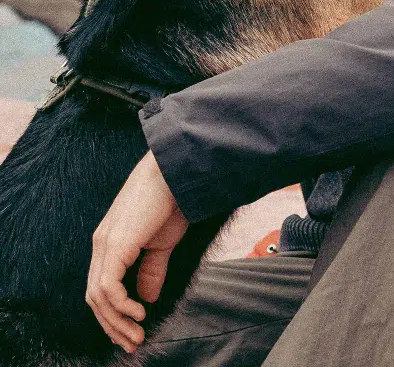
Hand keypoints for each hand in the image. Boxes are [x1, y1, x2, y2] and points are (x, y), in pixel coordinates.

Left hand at [86, 151, 188, 353]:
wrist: (175, 172)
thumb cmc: (172, 200)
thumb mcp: (162, 243)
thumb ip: (151, 269)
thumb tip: (146, 298)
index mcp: (110, 242)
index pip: (101, 287)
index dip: (113, 315)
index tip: (132, 333)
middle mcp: (101, 244)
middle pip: (95, 297)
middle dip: (112, 326)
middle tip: (133, 344)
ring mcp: (105, 244)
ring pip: (98, 297)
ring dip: (117, 322)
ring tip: (137, 335)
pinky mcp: (114, 245)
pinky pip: (108, 287)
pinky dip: (121, 306)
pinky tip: (139, 313)